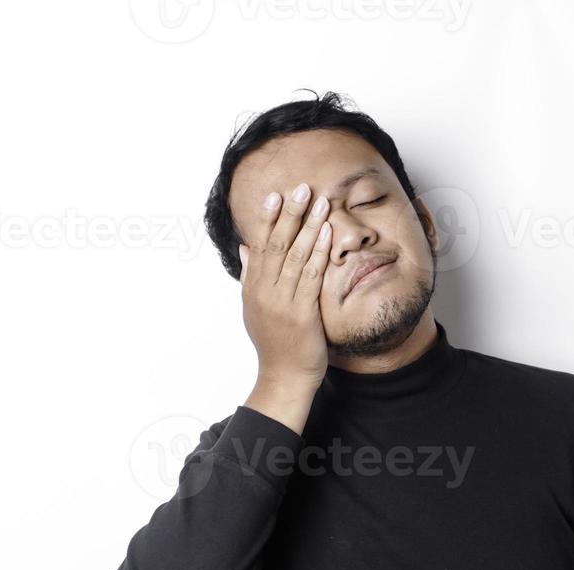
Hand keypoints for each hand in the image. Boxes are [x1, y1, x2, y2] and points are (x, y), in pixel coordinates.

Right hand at [238, 182, 331, 434]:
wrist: (284, 378)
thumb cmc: (276, 345)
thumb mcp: (256, 308)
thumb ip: (251, 276)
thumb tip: (246, 248)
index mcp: (253, 288)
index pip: (260, 245)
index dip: (267, 218)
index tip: (275, 194)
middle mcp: (264, 292)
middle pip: (276, 244)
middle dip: (290, 214)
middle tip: (301, 188)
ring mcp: (281, 302)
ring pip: (294, 256)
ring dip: (308, 226)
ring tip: (320, 202)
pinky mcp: (300, 313)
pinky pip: (311, 276)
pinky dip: (318, 252)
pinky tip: (327, 233)